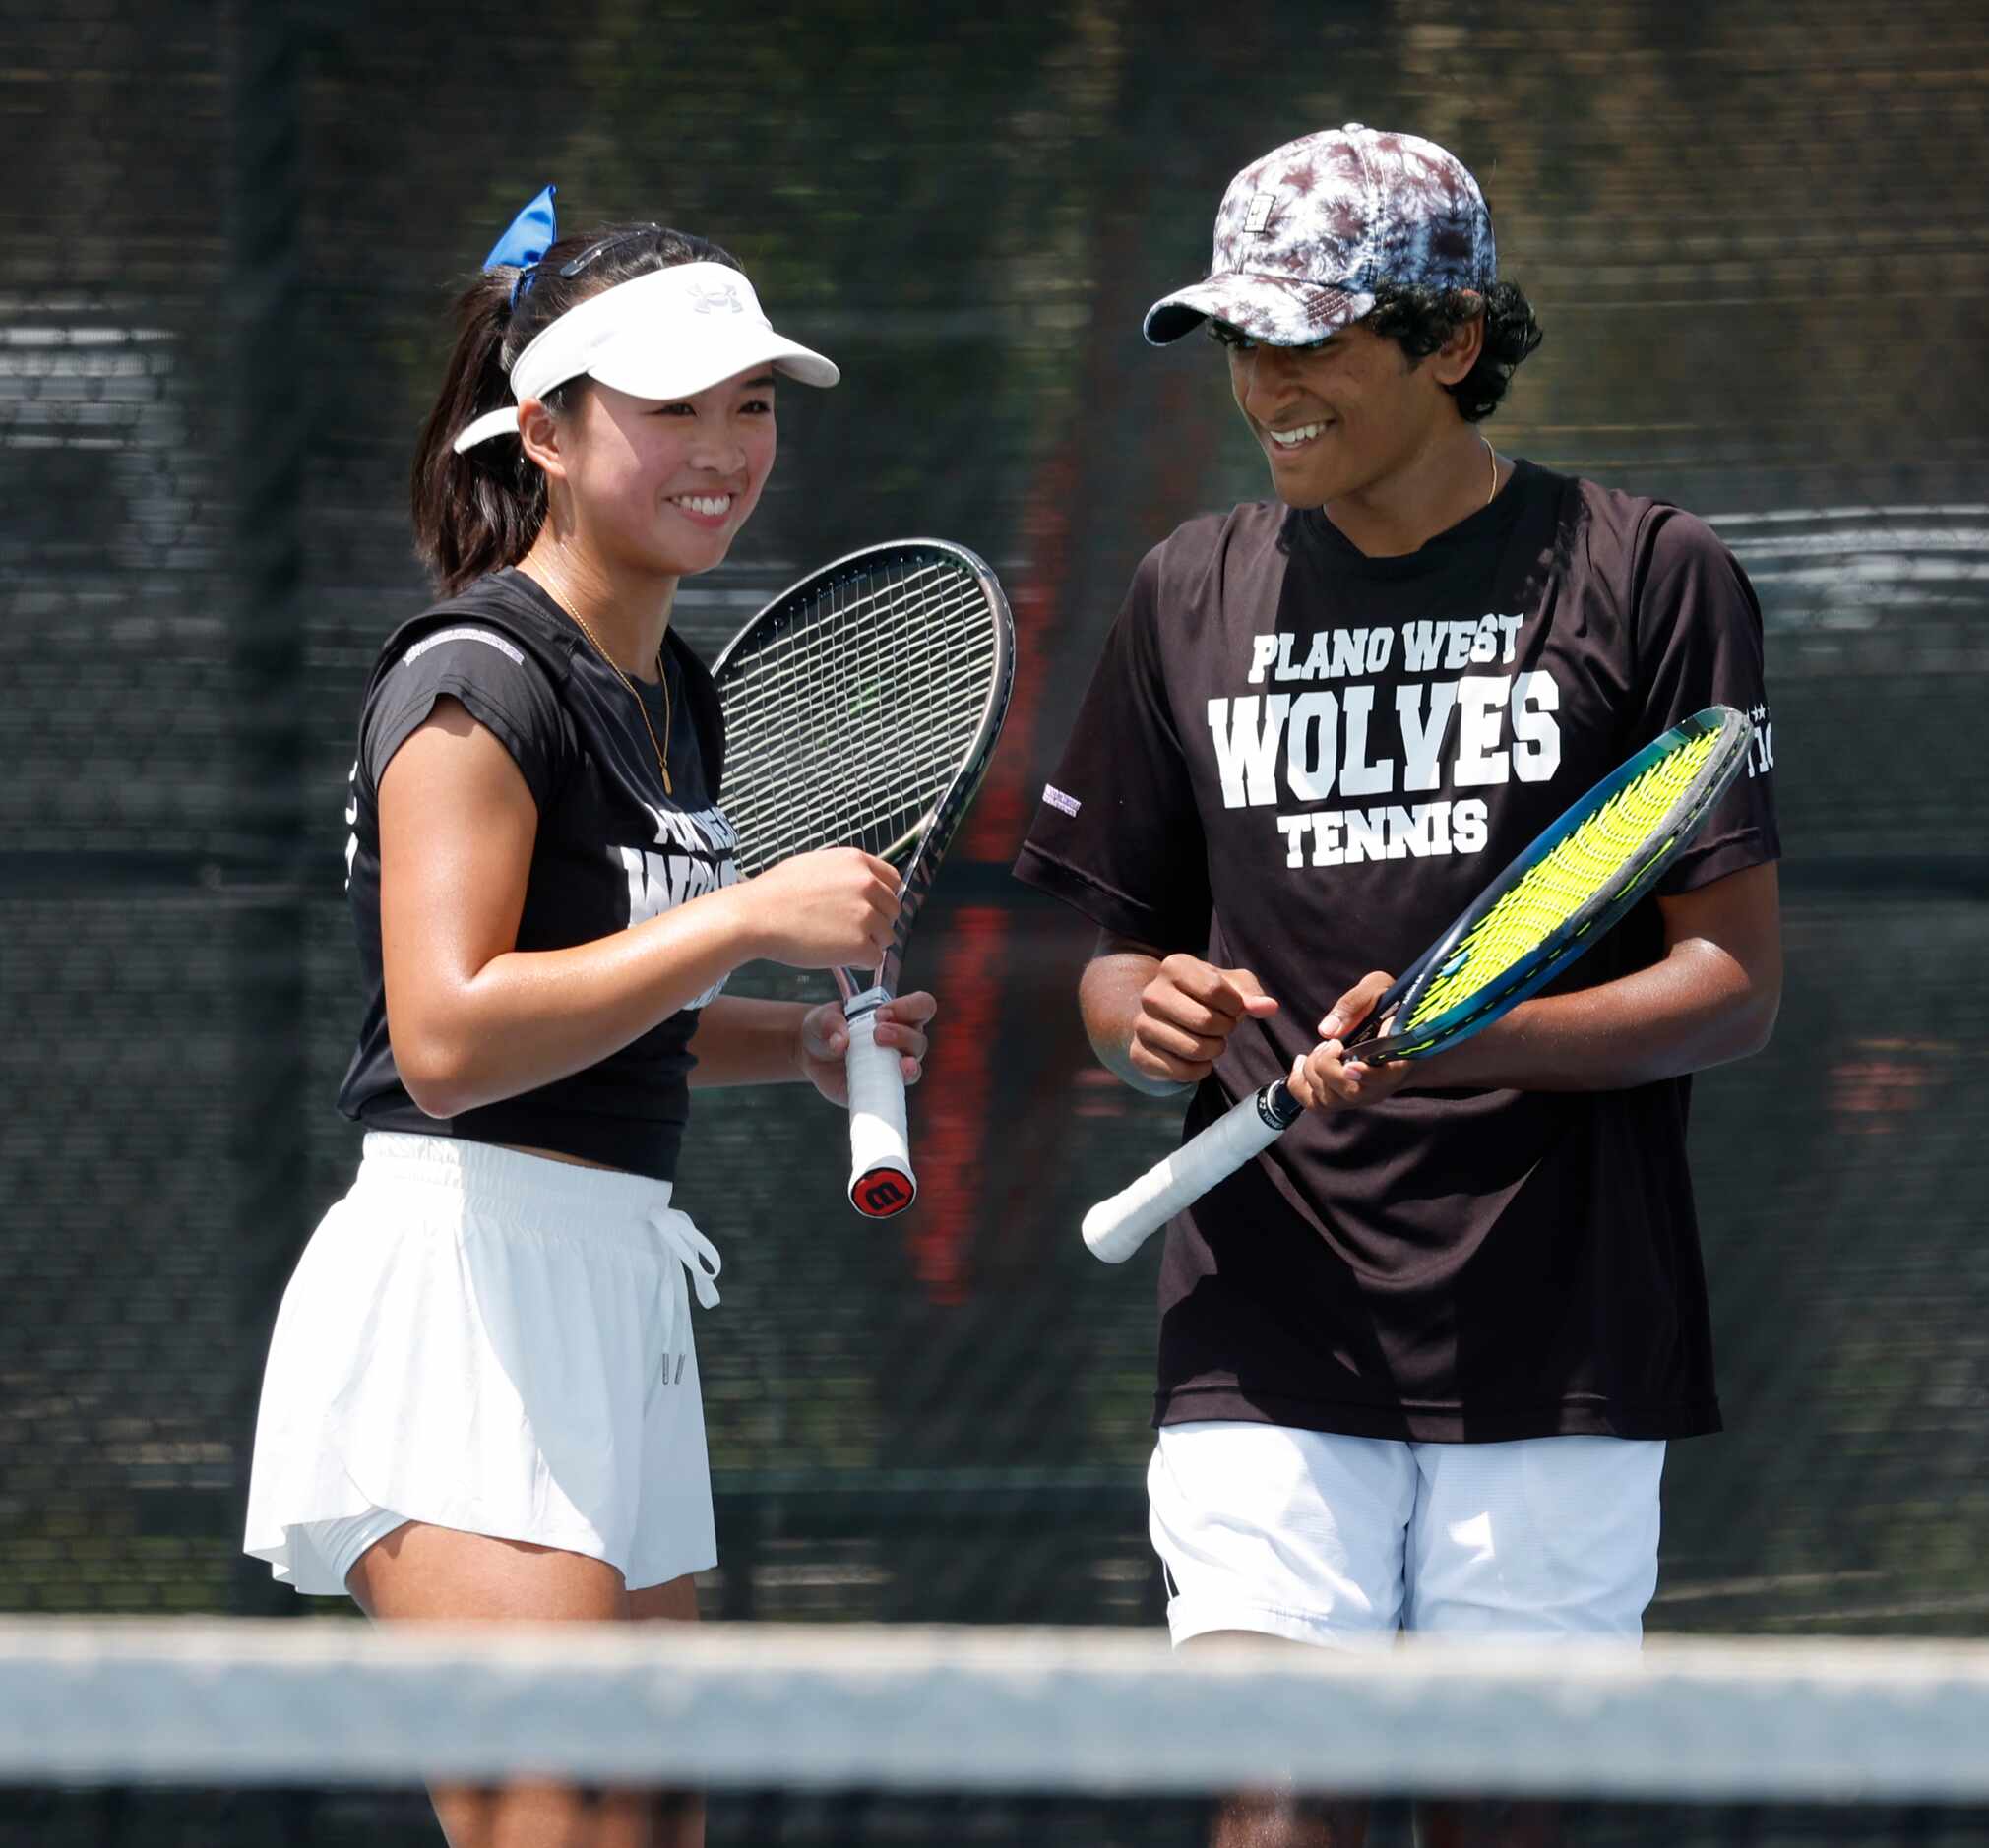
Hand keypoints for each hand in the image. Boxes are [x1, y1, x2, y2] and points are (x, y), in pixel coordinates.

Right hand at [737, 848, 900, 969]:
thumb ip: (843, 873)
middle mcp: (867, 885)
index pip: (892, 880)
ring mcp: (866, 915)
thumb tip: (858, 885)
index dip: (881, 898)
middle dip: (876, 922)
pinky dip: (860, 963)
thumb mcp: (814, 865)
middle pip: (892, 910)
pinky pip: (875, 959)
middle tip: (848, 931)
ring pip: (886, 936)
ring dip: (868, 943)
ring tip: (838, 944)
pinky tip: (838, 958)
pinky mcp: (860, 944)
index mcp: (856, 862)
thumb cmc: (774, 893)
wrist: (756, 916)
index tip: (869, 908)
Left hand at [796, 991, 935, 1104]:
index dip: (910, 1007)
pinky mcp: (882, 1089)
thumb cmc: (825, 1028)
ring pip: (914, 1068)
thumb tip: (840, 1042)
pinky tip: (882, 1089)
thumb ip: (831, 1023)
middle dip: (902, 1036)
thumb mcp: (823, 1018)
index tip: (882, 1013)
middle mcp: (902, 1042)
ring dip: (907, 1065)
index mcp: (896, 1016)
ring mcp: (893, 1068)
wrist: (811, 1054)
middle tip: (877, 1034)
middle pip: (919, 1040)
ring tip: (890, 1062)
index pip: (922, 1006)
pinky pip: (894, 1095)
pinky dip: (891, 1093)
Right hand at [1127, 954, 1279, 1088]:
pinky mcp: (1139, 1054)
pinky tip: (1197, 1058)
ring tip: (1210, 1041)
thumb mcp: (1231, 986)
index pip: (1215, 990)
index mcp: (1174, 966)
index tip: (1232, 1008)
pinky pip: (1182, 1071)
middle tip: (1222, 1028)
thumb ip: (1251, 994)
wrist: (1166, 1018)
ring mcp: (1141, 1025)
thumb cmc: (1205, 997)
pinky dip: (1199, 1070)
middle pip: (1205, 1021)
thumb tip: (1269, 1007)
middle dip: (1225, 1030)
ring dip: (1214, 1050)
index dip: (1234, 1006)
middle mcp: (1151, 993)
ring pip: (1194, 1049)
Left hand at [1286, 969, 1413, 1113]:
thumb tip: (1327, 1030)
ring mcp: (1360, 1096)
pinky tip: (1302, 1062)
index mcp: (1398, 1060)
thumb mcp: (1378, 989)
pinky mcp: (1342, 1098)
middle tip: (1333, 1043)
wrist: (1398, 1030)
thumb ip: (1356, 1003)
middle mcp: (1380, 1086)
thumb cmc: (1389, 1006)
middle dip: (1327, 1064)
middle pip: (1349, 1092)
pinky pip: (1313, 1103)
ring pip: (1328, 1100)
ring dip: (1313, 1070)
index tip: (1350, 1065)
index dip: (1366, 1075)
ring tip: (1323, 1048)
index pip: (1385, 1077)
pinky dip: (1299, 1083)